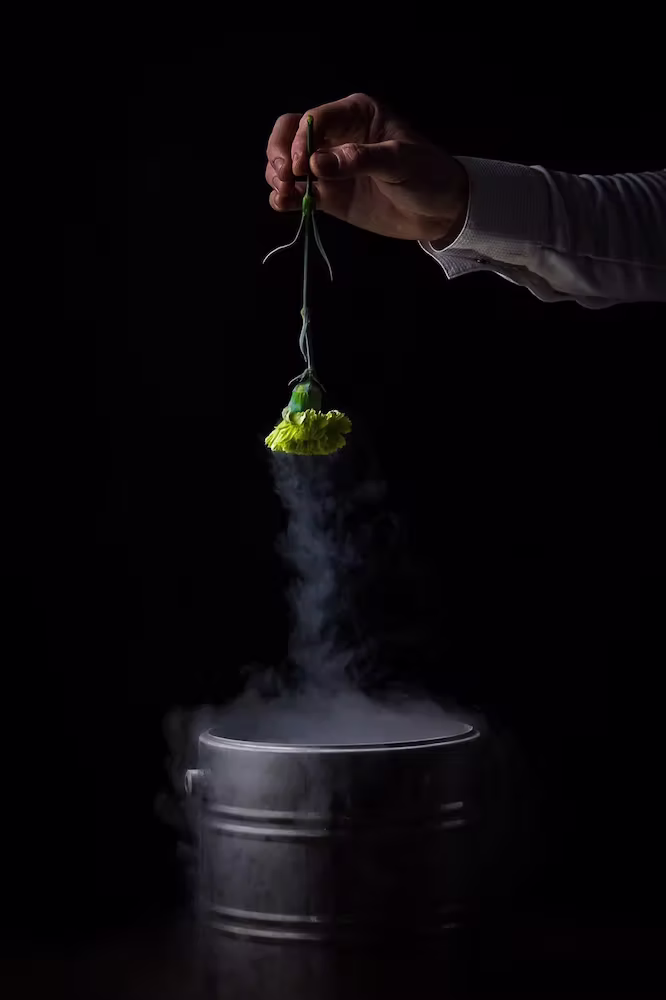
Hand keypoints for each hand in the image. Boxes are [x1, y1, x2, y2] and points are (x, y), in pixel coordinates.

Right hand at [265, 92, 468, 246]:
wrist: (441, 210)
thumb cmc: (428, 175)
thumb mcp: (399, 161)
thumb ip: (359, 160)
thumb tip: (316, 165)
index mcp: (355, 114)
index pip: (313, 119)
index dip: (299, 139)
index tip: (299, 164)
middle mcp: (337, 136)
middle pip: (290, 135)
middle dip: (279, 153)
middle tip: (283, 176)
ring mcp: (330, 167)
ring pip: (288, 164)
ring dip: (278, 177)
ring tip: (284, 194)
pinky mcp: (330, 196)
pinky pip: (299, 193)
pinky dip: (285, 198)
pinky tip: (283, 204)